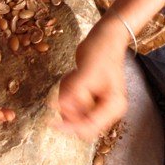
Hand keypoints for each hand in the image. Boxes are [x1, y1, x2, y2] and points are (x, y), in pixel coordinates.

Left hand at [55, 15, 130, 139]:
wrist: (104, 37)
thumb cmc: (102, 52)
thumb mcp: (88, 73)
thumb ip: (75, 92)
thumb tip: (61, 108)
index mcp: (113, 106)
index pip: (89, 128)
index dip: (70, 127)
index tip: (51, 122)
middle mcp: (107, 108)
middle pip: (79, 121)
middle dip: (69, 105)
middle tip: (68, 85)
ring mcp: (97, 102)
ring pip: (72, 111)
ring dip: (66, 93)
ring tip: (73, 75)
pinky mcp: (88, 95)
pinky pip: (70, 100)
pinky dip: (67, 88)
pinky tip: (74, 74)